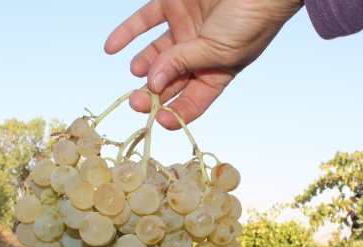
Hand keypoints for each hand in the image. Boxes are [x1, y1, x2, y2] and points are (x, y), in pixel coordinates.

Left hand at [105, 0, 303, 128]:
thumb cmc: (252, 19)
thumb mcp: (219, 51)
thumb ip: (184, 64)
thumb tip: (153, 83)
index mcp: (216, 74)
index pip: (191, 103)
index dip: (174, 114)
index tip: (159, 119)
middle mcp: (197, 55)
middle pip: (168, 82)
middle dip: (151, 94)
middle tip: (137, 100)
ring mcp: (184, 29)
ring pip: (154, 55)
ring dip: (142, 65)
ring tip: (136, 69)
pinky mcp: (172, 4)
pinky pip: (144, 21)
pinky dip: (126, 33)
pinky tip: (111, 47)